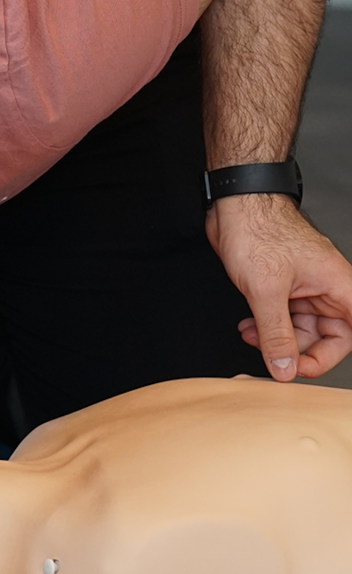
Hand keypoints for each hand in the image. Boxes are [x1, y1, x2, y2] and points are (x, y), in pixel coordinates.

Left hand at [206, 195, 351, 380]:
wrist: (233, 205)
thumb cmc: (258, 230)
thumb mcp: (266, 290)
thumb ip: (276, 332)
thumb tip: (284, 367)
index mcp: (338, 286)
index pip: (351, 333)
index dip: (332, 355)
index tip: (304, 367)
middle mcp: (325, 288)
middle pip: (327, 337)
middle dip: (297, 350)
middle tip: (272, 360)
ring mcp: (303, 288)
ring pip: (300, 329)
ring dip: (275, 339)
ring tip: (251, 337)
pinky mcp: (281, 286)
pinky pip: (281, 317)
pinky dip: (265, 327)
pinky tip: (248, 327)